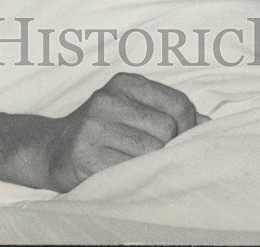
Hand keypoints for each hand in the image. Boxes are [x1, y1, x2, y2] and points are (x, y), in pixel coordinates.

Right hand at [31, 73, 203, 191]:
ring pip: (151, 150)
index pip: (177, 103)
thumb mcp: (132, 108)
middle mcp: (108, 99)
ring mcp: (94, 127)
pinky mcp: (85, 156)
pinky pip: (128, 169)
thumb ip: (168, 111)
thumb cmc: (103, 129)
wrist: (52, 148)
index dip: (188, 126)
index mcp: (125, 83)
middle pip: (167, 128)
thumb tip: (207, 124)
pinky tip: (125, 173)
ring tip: (139, 164)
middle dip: (169, 147)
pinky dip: (134, 175)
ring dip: (151, 163)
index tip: (182, 140)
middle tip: (156, 156)